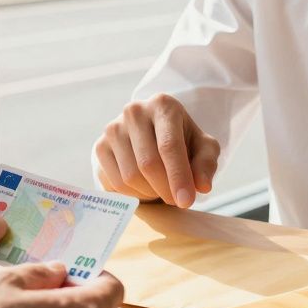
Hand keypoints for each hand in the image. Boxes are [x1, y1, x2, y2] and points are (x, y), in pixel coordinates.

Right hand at [93, 94, 219, 207]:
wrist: (152, 134)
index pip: (169, 146)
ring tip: (161, 189)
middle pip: (148, 163)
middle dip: (165, 189)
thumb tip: (202, 186)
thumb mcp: (203, 148)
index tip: (186, 202)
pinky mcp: (100, 146)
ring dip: (150, 192)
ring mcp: (113, 128)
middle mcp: (134, 112)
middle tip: (176, 200)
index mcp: (163, 105)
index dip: (178, 177)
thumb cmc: (182, 140)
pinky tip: (144, 187)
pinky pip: (115, 183)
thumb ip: (206, 164)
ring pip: (130, 176)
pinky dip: (133, 194)